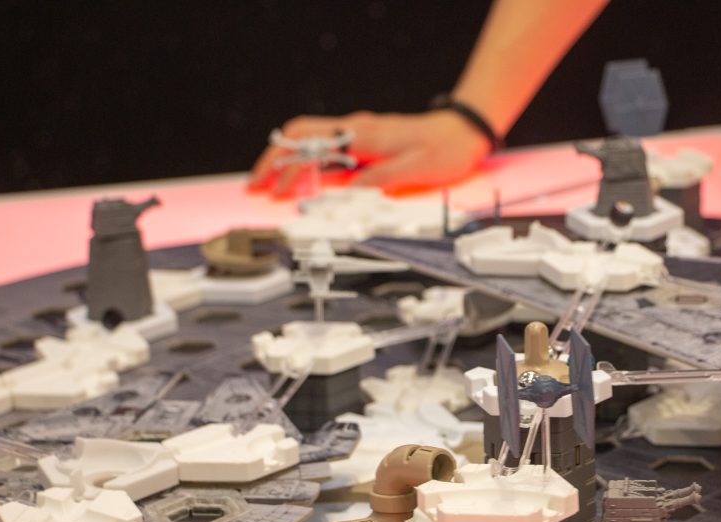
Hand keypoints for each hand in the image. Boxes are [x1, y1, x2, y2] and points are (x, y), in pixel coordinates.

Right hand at [249, 109, 491, 195]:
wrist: (463, 131)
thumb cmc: (444, 149)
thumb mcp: (413, 169)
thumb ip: (378, 180)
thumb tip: (348, 192)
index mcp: (362, 136)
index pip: (309, 145)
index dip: (284, 167)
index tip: (270, 189)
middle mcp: (356, 129)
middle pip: (299, 135)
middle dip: (273, 159)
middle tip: (258, 185)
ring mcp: (359, 132)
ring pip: (310, 139)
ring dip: (288, 160)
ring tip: (274, 185)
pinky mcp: (366, 140)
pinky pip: (328, 146)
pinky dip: (309, 161)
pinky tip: (305, 178)